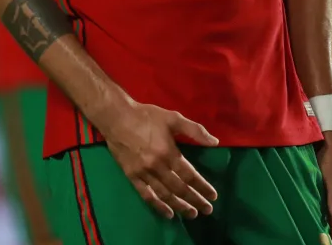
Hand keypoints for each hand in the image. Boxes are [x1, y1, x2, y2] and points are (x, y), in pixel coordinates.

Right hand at [103, 101, 218, 219]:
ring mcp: (143, 173)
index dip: (202, 187)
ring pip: (164, 195)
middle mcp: (157, 167)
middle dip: (195, 200)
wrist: (116, 118)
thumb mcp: (174, 118)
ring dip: (180, 206)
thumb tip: (215, 142)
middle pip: (179, 188)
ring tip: (192, 214)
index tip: (213, 195)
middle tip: (208, 209)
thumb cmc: (147, 116)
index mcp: (168, 152)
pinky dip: (158, 206)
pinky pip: (146, 195)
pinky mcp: (131, 176)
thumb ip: (195, 130)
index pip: (189, 175)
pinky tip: (168, 214)